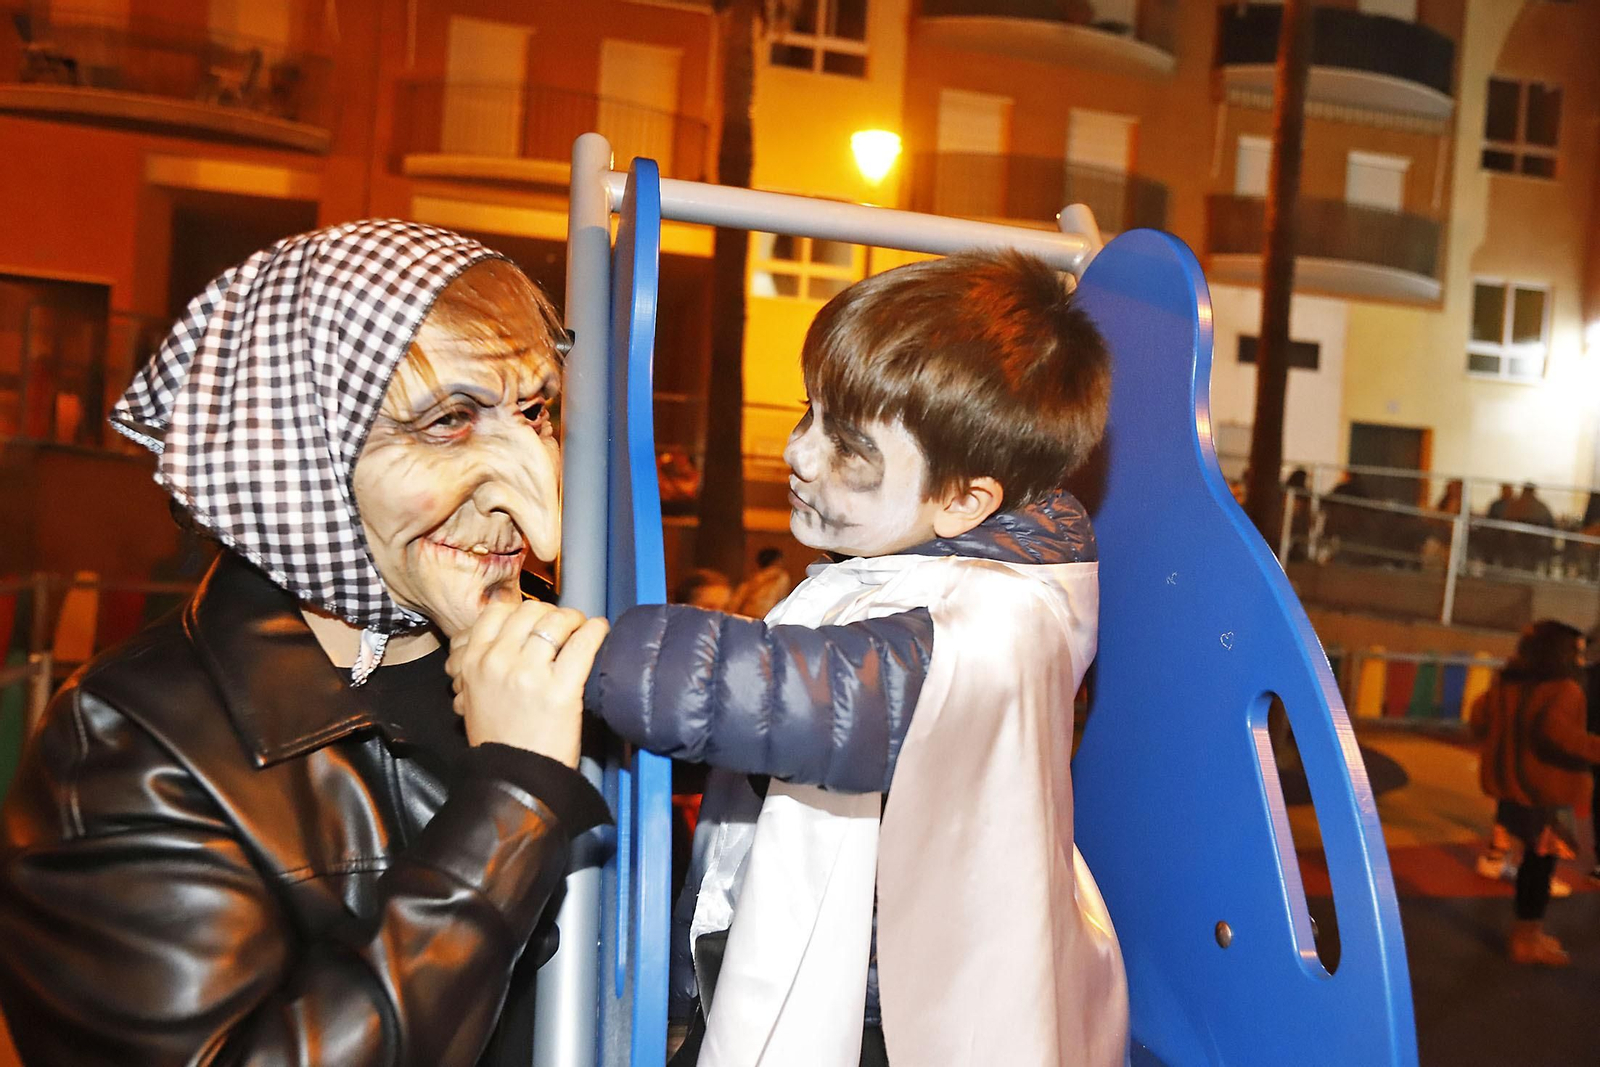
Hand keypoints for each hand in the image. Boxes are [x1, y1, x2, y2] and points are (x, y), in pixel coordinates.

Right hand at [446, 599, 609, 766]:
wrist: (514, 781)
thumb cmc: (500, 741)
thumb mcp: (475, 695)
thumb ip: (485, 663)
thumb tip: (511, 634)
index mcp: (472, 662)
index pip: (497, 612)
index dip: (523, 610)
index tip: (538, 621)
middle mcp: (496, 661)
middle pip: (530, 611)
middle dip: (551, 613)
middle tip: (565, 626)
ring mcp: (528, 674)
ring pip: (556, 621)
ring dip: (575, 619)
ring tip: (583, 628)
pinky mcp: (559, 689)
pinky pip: (583, 643)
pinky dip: (595, 631)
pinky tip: (599, 632)